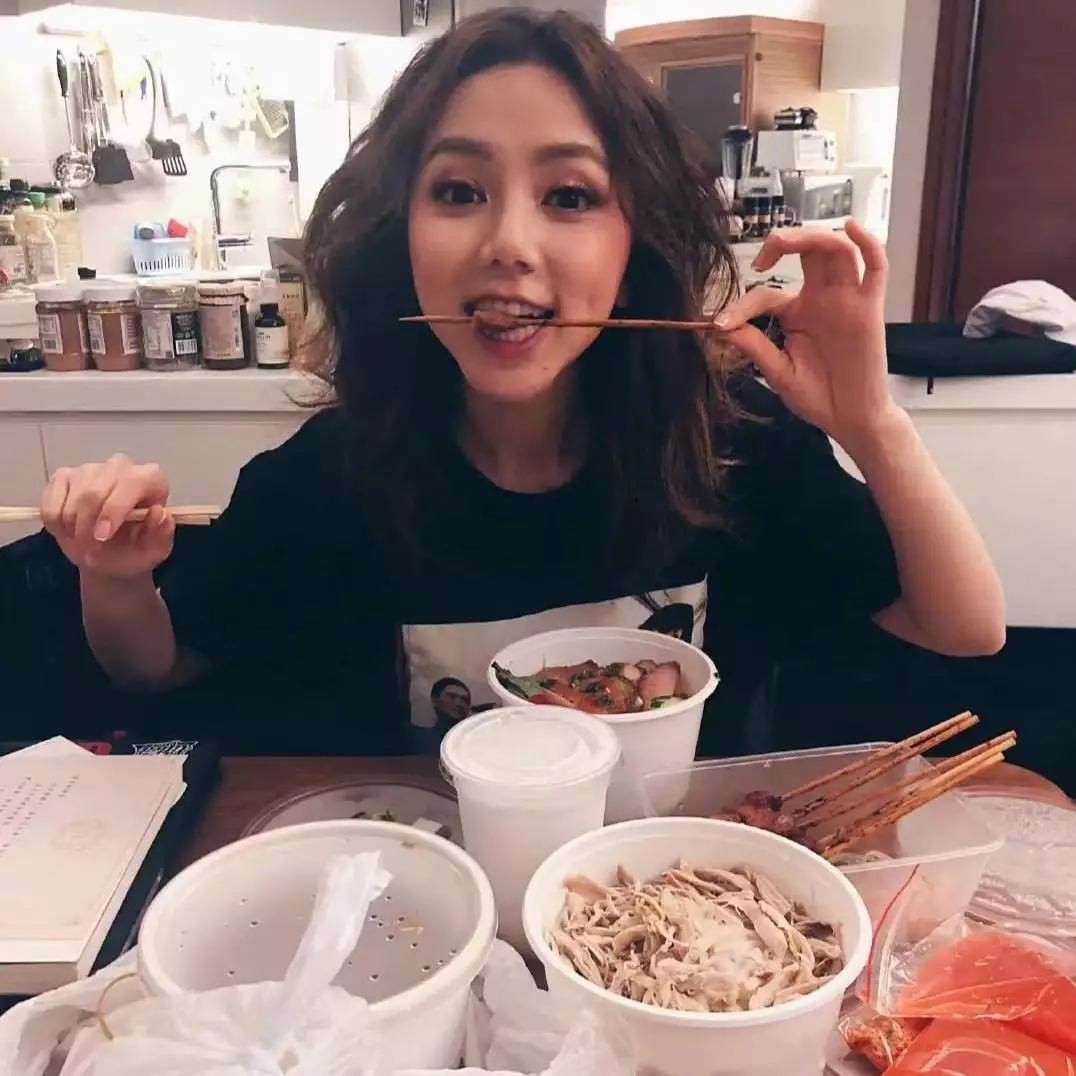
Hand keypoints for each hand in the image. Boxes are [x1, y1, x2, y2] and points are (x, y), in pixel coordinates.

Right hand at [41, 455, 174, 578]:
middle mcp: (121, 466)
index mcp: (150, 479)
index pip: (130, 484)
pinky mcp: (64, 476)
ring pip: (72, 500)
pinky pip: (52, 502)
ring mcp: (90, 469)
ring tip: (85, 544)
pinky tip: (71, 531)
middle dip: (87, 528)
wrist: (109, 556)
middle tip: (90, 552)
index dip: (113, 511)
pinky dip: (57, 524)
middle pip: (94, 493)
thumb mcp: (154, 550)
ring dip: (73, 529)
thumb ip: (161, 534)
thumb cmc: (135, 550)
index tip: (102, 537)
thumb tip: (159, 514)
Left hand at [714, 219, 898, 448]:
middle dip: (783, 241)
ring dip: (813, 237)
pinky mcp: (871, 309)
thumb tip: (722, 327)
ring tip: (787, 242)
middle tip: (760, 258)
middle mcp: (822, 298)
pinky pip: (876, 268)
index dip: (741, 305)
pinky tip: (853, 227)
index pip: (766, 294)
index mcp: (796, 312)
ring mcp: (847, 300)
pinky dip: (868, 243)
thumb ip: (754, 346)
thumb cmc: (816, 395)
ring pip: (837, 250)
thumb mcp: (777, 371)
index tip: (719, 324)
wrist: (848, 418)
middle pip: (808, 250)